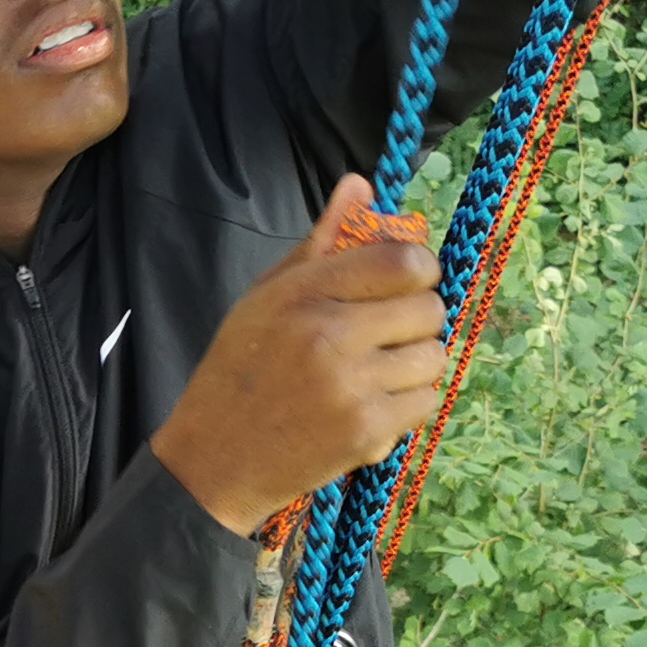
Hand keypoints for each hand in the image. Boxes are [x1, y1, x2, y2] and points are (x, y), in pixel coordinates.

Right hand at [147, 177, 446, 536]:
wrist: (213, 462)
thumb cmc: (239, 373)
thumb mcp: (264, 298)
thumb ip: (319, 243)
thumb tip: (360, 184)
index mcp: (303, 293)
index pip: (402, 260)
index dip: (418, 268)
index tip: (406, 283)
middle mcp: (329, 334)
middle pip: (428, 308)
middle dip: (416, 320)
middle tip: (385, 336)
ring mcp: (351, 385)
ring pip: (433, 356)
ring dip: (415, 365)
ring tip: (378, 374)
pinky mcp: (365, 431)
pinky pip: (426, 402)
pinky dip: (408, 405)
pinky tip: (374, 405)